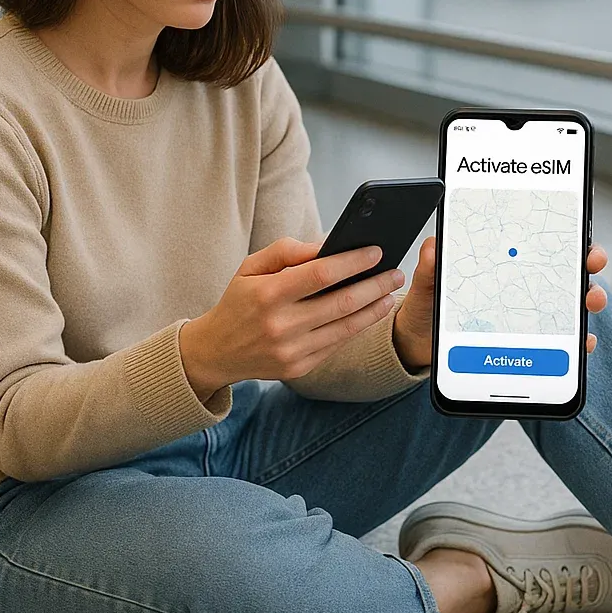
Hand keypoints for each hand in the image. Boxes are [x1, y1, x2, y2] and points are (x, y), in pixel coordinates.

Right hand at [179, 237, 403, 399]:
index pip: (321, 273)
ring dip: (375, 308)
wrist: (216, 351)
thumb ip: (287, 251)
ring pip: (346, 326)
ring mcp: (291, 350)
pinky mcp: (299, 368)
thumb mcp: (251, 267)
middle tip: (395, 272)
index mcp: (268, 294)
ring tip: (391, 293)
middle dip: (375, 285)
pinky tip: (371, 312)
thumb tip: (327, 245)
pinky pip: (337, 343)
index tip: (376, 251)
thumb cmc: (239, 301)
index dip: (353, 262)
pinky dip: (358, 326)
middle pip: (342, 302)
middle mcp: (281, 325)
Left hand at [392, 238, 611, 368]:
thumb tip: (432, 247)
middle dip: (589, 261)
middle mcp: (525, 283)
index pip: (540, 241)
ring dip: (589, 299)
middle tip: (591, 263)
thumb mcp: (427, 283)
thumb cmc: (429, 304)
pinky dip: (577, 343)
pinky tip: (582, 343)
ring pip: (572, 302)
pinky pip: (562, 343)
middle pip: (567, 267)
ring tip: (589, 302)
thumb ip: (429, 266)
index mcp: (503, 261)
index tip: (579, 235)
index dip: (567, 234)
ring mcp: (532, 313)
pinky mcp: (532, 343)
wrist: (420, 342)